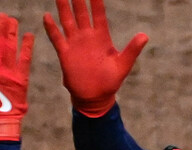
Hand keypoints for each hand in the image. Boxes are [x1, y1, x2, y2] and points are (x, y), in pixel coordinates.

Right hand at [43, 0, 147, 116]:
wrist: (95, 98)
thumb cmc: (111, 81)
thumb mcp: (123, 65)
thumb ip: (132, 49)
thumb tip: (144, 36)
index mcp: (102, 36)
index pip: (98, 12)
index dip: (96, 0)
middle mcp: (87, 36)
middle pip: (81, 11)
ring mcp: (75, 43)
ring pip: (67, 20)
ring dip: (63, 7)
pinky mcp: (66, 54)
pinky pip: (57, 38)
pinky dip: (51, 28)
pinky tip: (47, 16)